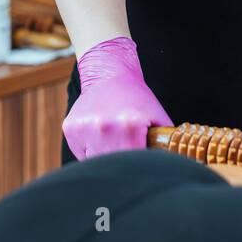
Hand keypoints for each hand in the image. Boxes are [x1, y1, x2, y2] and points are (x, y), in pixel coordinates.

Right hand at [63, 36, 173, 159]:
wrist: (109, 75)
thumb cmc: (136, 99)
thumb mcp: (158, 118)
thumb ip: (166, 144)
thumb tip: (171, 166)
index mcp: (130, 126)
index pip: (135, 164)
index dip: (139, 167)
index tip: (140, 165)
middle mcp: (104, 127)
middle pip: (114, 165)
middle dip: (122, 163)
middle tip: (126, 149)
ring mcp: (85, 128)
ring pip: (96, 162)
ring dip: (104, 157)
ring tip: (112, 139)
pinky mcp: (70, 129)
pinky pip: (81, 154)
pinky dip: (89, 150)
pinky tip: (97, 134)